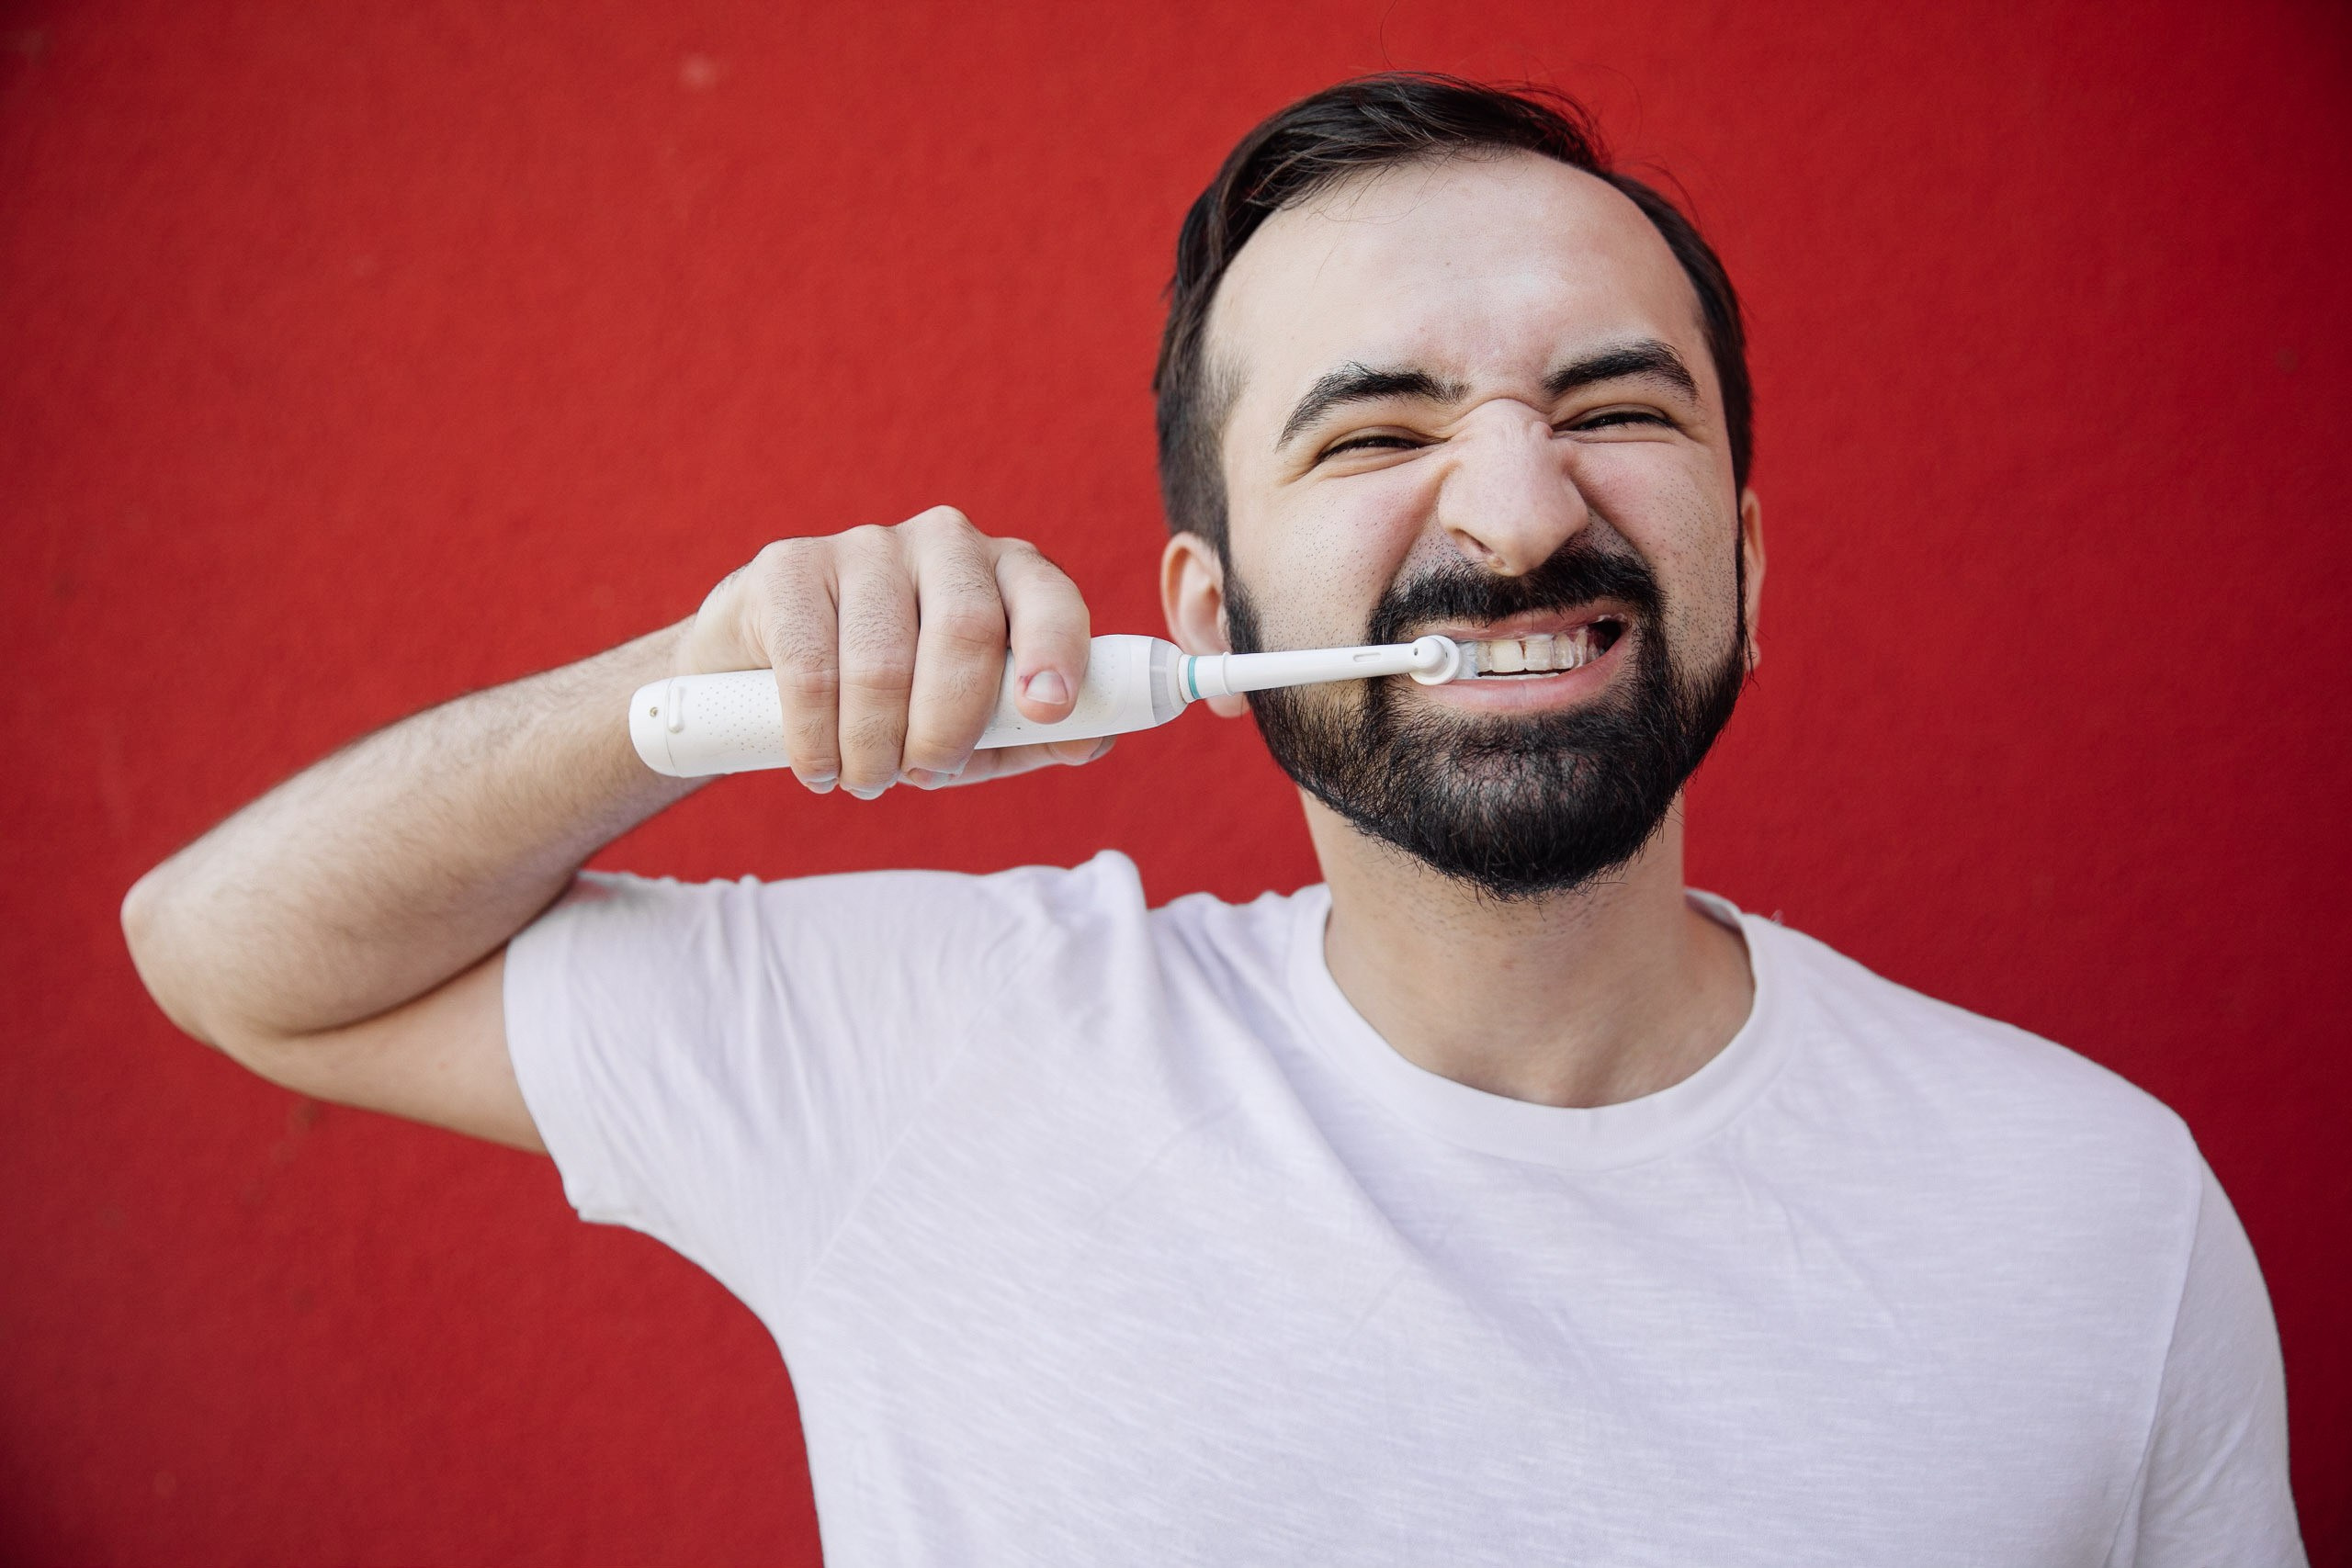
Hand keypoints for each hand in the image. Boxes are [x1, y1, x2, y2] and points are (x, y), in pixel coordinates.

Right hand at [676, 507, 1104, 796]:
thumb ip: (1034, 734)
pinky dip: (816, 739)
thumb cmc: (903, 703)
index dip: (1055, 649)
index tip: (1047, 710)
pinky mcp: (789, 566)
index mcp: (1008, 574)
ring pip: (883, 661)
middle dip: (948, 726)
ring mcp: (865, 545)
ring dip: (874, 747)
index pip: (1049, 596)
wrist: (774, 674)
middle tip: (923, 774)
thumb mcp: (979, 727)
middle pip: (966, 628)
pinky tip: (818, 766)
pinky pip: (811, 668)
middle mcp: (945, 542)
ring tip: (865, 778)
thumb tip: (1089, 741)